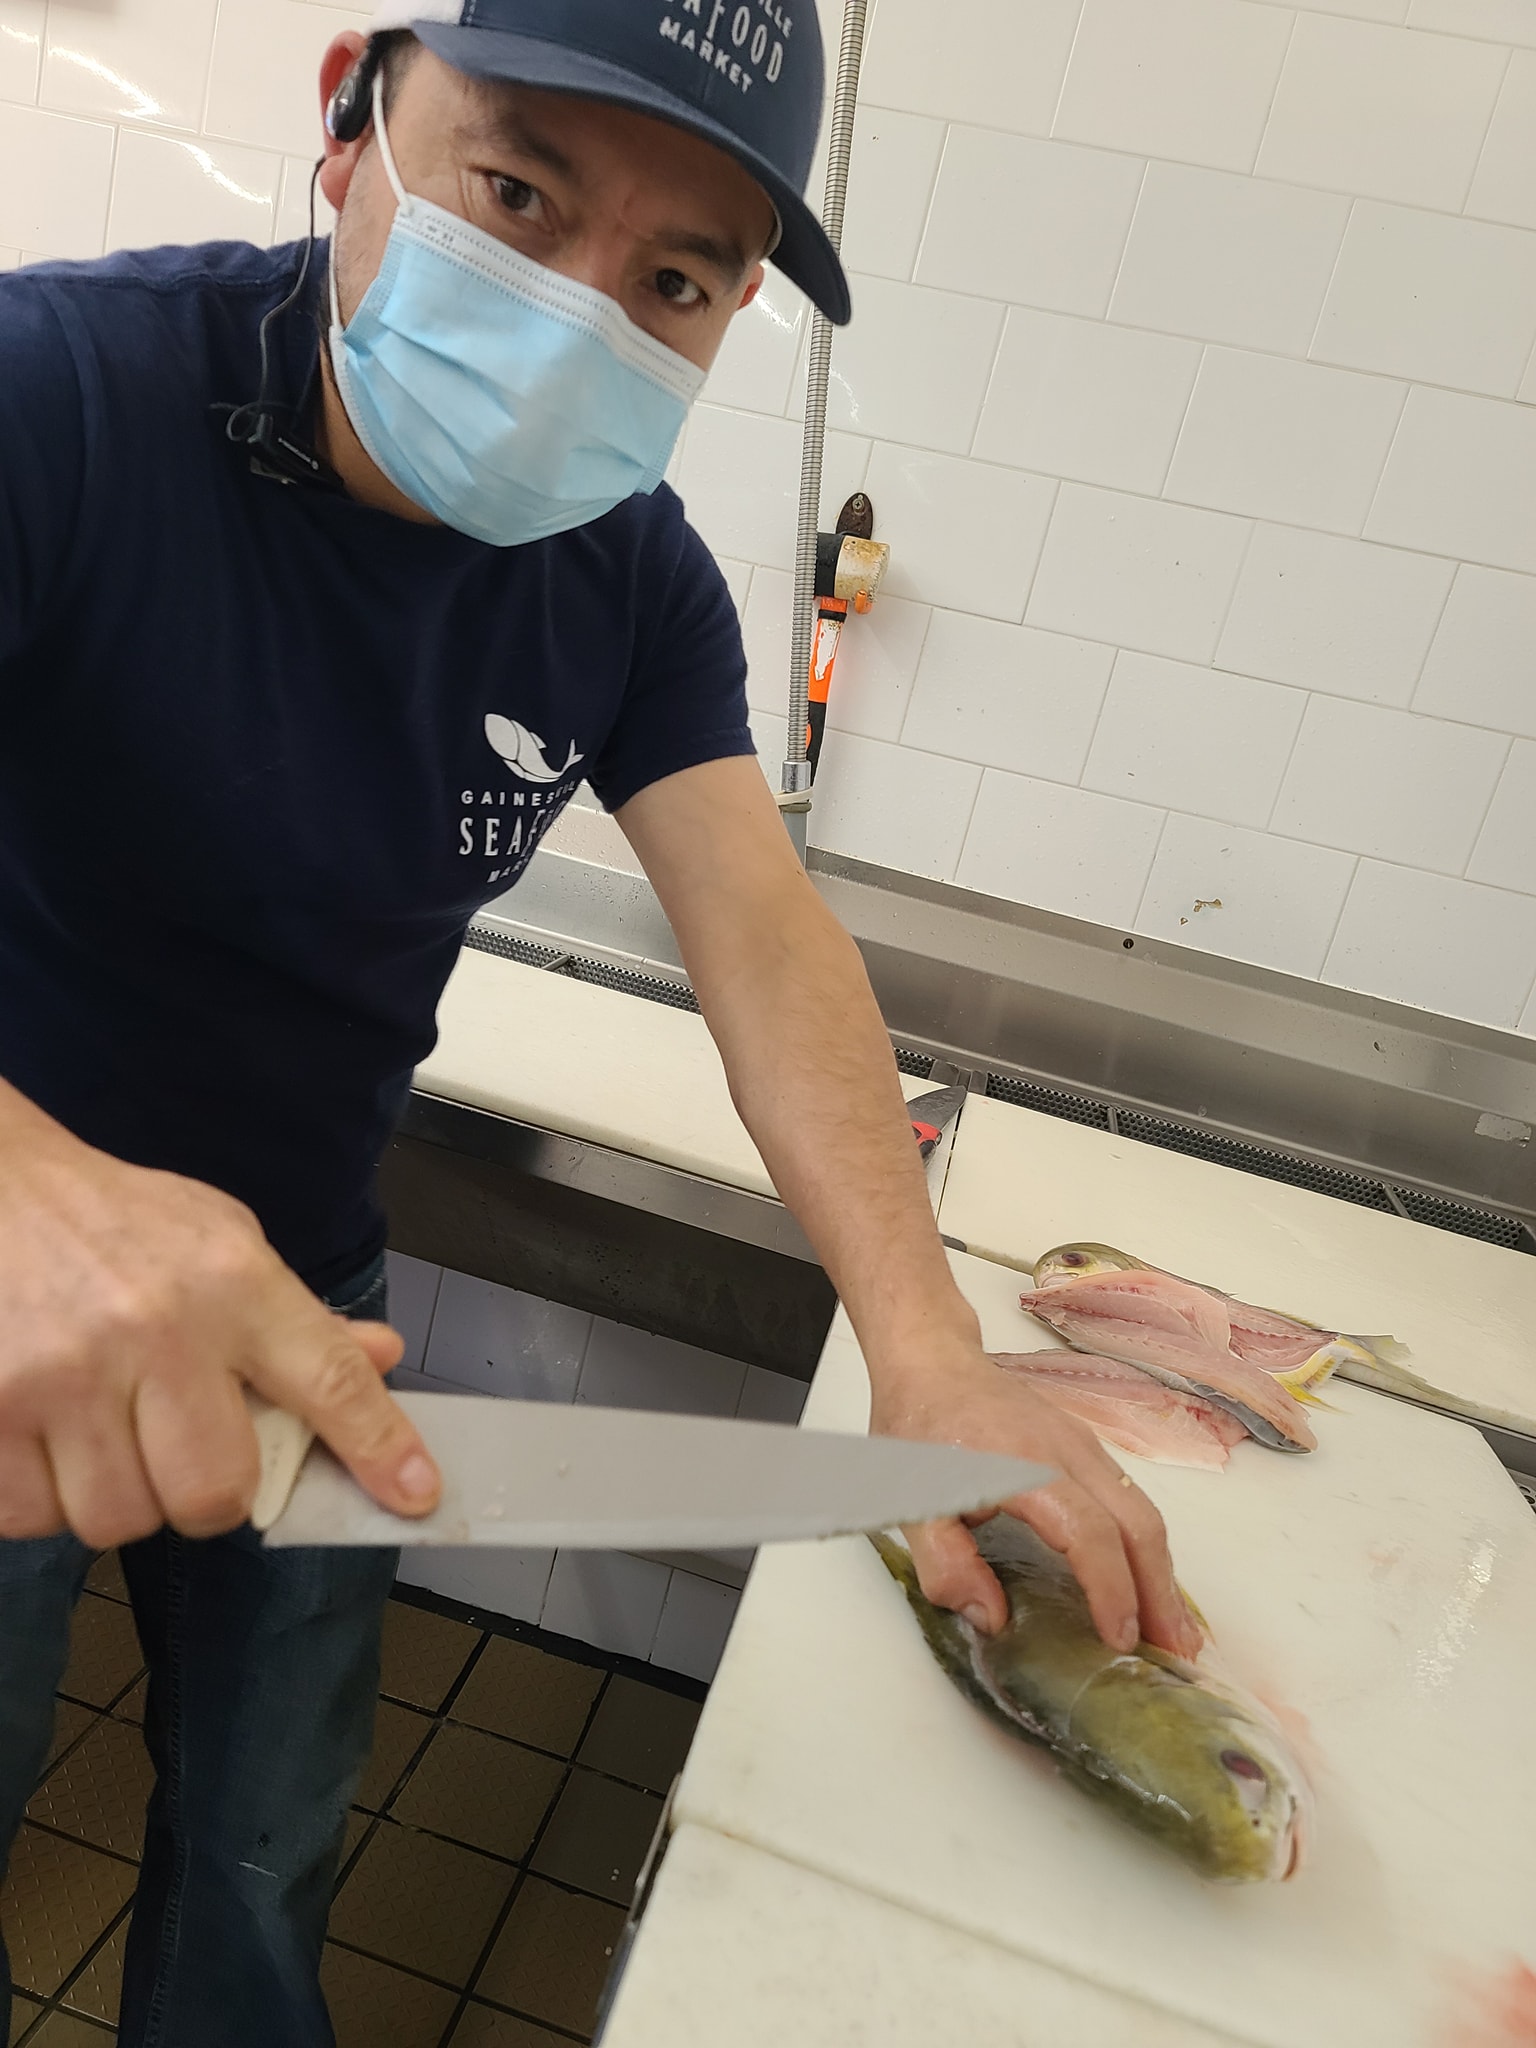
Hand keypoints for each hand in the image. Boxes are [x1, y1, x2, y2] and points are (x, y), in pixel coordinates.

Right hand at [0, 1100, 441, 1546]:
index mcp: (232, 1283)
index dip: (378, 1445)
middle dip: (207, 1495)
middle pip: (215, 1491)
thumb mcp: (222, 1243)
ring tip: (106, 1433)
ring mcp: (66, 1375)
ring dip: (120, 1497)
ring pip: (120, 1517)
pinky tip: (50, 1439)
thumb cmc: (114, 1223)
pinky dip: (45, 1499)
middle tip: (184, 1454)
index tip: (414, 1492)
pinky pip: (35, 1517)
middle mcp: (156, 1329)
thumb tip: (379, 1356)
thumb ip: (296, 1316)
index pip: (328, 1379)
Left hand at [868, 1344, 1199, 1659]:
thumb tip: (993, 1617)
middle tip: (1176, 1652)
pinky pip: (1130, 1500)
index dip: (1111, 1588)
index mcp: (1027, 1466)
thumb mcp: (909, 1500)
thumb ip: (946, 1562)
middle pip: (1138, 1523)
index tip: (1120, 1639)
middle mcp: (1069, 1452)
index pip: (1089, 1532)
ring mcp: (1084, 1446)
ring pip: (1142, 1511)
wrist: (930, 1359)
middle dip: (1160, 1592)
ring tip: (1172, 1632)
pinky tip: (1145, 1581)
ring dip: (1161, 1573)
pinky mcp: (1086, 1449)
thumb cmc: (918, 1427)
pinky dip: (1146, 1547)